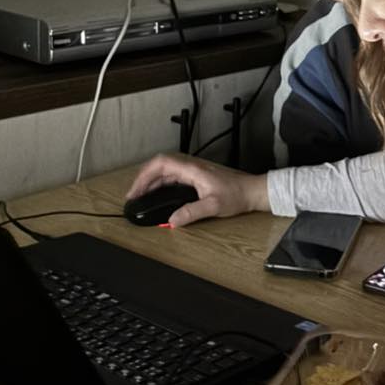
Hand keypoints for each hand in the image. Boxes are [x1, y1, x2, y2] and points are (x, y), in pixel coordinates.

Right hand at [126, 154, 268, 226]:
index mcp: (192, 170)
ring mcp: (193, 172)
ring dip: (151, 182)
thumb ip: (191, 213)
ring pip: (165, 172)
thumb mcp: (214, 206)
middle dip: (143, 179)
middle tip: (133, 196)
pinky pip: (172, 178)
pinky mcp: (196, 178)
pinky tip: (156, 195)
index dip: (145, 175)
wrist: (252, 191)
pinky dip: (160, 185)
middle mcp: (190, 167)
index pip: (162, 164)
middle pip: (160, 167)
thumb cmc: (237, 195)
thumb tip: (172, 221)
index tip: (136, 190)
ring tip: (140, 196)